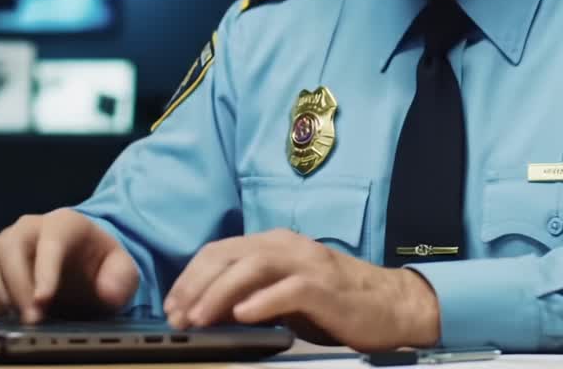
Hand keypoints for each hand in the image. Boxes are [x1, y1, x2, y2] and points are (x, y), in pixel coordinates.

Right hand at [0, 208, 139, 323]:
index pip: (51, 242)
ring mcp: (5, 240)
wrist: (81, 264)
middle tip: (30, 319)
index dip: (45, 271)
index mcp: (64, 223)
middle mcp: (29, 226)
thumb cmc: (98, 265)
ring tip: (15, 318)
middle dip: (18, 286)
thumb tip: (106, 291)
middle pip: (12, 248)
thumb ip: (121, 279)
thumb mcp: (121, 270)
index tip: (43, 301)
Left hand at [163, 229, 439, 351]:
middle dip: (196, 286)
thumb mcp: (284, 294)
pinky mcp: (325, 286)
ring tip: (199, 318)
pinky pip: (289, 289)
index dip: (189, 277)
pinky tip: (243, 316)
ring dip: (220, 293)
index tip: (171, 306)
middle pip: (229, 255)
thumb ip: (250, 294)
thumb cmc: (335, 302)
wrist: (391, 305)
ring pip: (253, 267)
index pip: (219, 252)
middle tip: (177, 316)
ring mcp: (307, 263)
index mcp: (273, 244)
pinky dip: (262, 301)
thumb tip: (206, 311)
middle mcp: (287, 246)